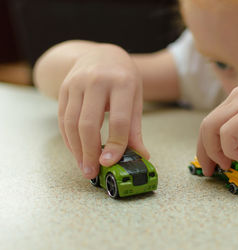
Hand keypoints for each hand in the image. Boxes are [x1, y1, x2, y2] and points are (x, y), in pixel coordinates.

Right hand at [58, 44, 148, 178]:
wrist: (102, 54)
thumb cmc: (123, 78)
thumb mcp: (135, 98)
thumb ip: (135, 128)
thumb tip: (141, 155)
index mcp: (122, 82)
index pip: (118, 120)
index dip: (115, 144)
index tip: (111, 163)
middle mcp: (97, 81)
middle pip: (88, 123)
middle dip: (89, 152)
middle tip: (93, 172)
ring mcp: (77, 83)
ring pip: (71, 123)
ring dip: (76, 150)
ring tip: (85, 167)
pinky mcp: (64, 89)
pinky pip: (62, 118)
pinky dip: (68, 139)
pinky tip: (76, 152)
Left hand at [197, 82, 237, 175]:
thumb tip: (236, 157)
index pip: (212, 122)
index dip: (206, 146)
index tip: (210, 165)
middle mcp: (237, 96)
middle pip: (206, 125)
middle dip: (204, 152)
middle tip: (211, 171)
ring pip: (211, 127)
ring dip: (215, 151)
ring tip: (228, 166)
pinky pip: (227, 133)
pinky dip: (229, 149)